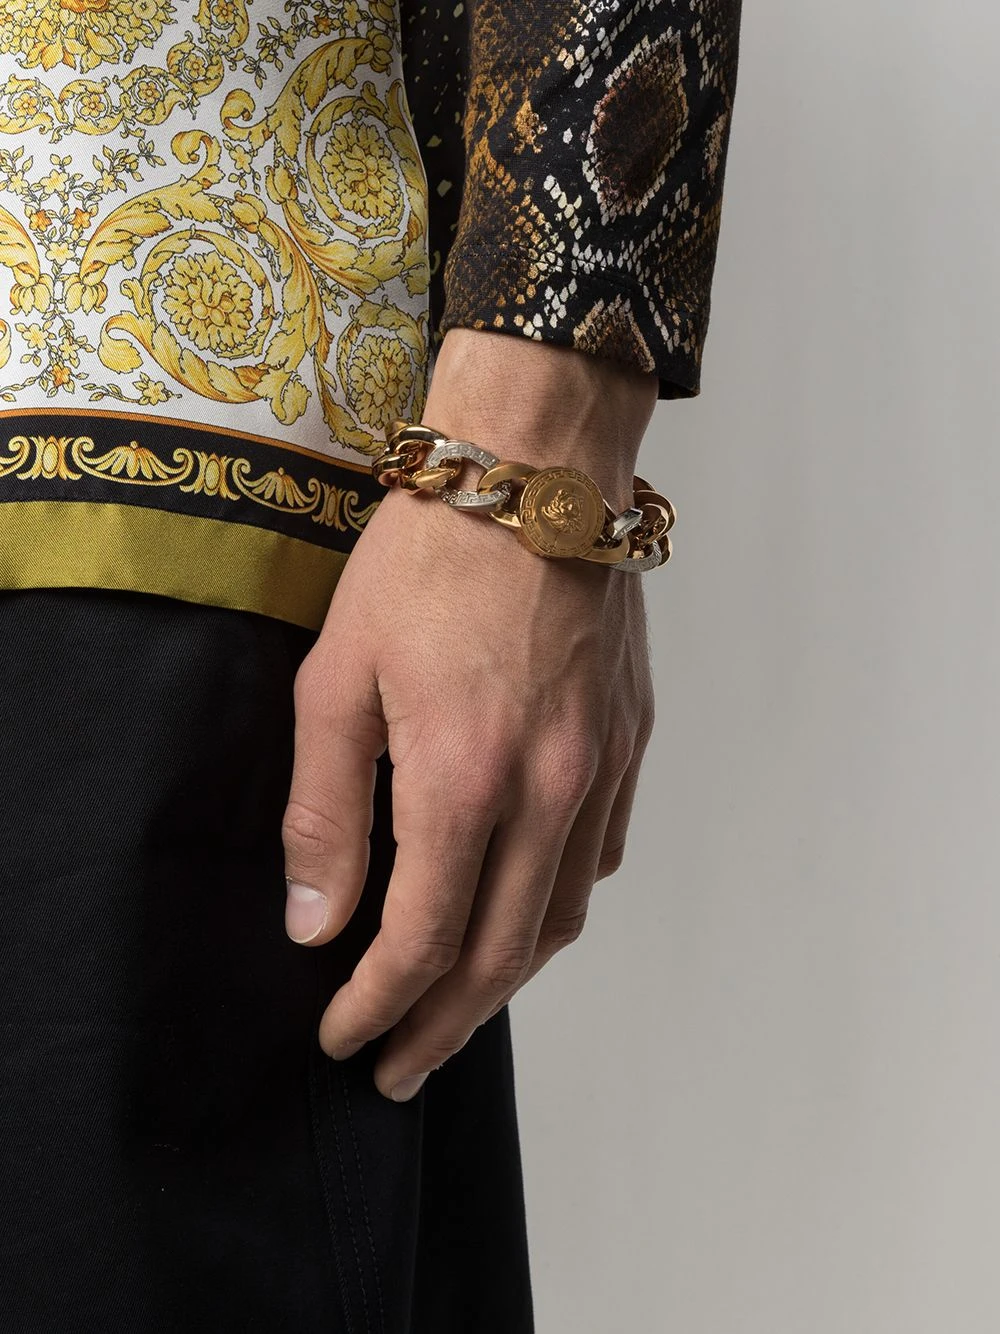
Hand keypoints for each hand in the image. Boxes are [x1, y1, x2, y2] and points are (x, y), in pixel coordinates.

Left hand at [281, 330, 658, 1100]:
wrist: (536, 470)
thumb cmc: (426, 558)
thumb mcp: (337, 675)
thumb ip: (327, 810)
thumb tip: (317, 922)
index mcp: (466, 777)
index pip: (423, 938)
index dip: (379, 1005)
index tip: (343, 1038)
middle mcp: (549, 789)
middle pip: (502, 954)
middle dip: (443, 1025)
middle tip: (399, 1067)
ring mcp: (599, 766)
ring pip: (561, 916)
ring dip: (506, 979)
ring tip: (457, 1009)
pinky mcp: (627, 739)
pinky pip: (601, 854)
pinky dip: (557, 906)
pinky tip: (525, 911)